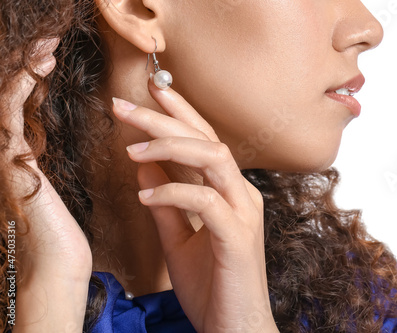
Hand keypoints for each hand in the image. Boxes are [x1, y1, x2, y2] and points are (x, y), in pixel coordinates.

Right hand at [4, 38, 91, 331]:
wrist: (57, 264)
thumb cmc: (64, 230)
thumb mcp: (59, 184)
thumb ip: (47, 157)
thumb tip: (47, 136)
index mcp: (17, 154)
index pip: (20, 103)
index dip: (32, 74)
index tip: (53, 51)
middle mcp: (4, 150)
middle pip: (7, 95)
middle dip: (26, 63)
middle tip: (48, 39)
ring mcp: (1, 154)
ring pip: (4, 96)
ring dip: (25, 66)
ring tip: (47, 44)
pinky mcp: (8, 159)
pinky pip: (9, 110)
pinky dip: (23, 83)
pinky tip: (40, 65)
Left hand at [112, 78, 277, 331]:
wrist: (234, 328)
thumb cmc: (212, 286)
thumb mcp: (178, 239)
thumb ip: (166, 202)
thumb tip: (145, 168)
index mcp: (230, 193)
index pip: (206, 140)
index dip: (181, 113)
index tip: (153, 90)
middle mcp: (242, 195)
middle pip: (208, 140)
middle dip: (165, 118)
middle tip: (123, 104)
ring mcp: (243, 214)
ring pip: (213, 159)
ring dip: (170, 148)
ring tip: (131, 149)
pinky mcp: (238, 238)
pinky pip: (205, 202)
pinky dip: (172, 193)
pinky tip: (144, 197)